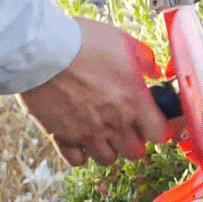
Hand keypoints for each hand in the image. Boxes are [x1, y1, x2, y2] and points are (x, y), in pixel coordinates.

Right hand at [19, 18, 169, 166]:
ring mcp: (88, 133)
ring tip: (101, 131)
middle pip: (135, 152)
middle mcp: (114, 124)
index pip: (160, 133)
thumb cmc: (83, 42)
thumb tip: (155, 72)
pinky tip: (80, 137)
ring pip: (108, 159)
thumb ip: (146, 60)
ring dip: (108, 148)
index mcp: (134, 102)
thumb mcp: (123, 41)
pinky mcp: (63, 137)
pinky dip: (81, 153)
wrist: (42, 51)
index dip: (158, 128)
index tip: (153, 121)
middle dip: (134, 140)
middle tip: (126, 125)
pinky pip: (78, 160)